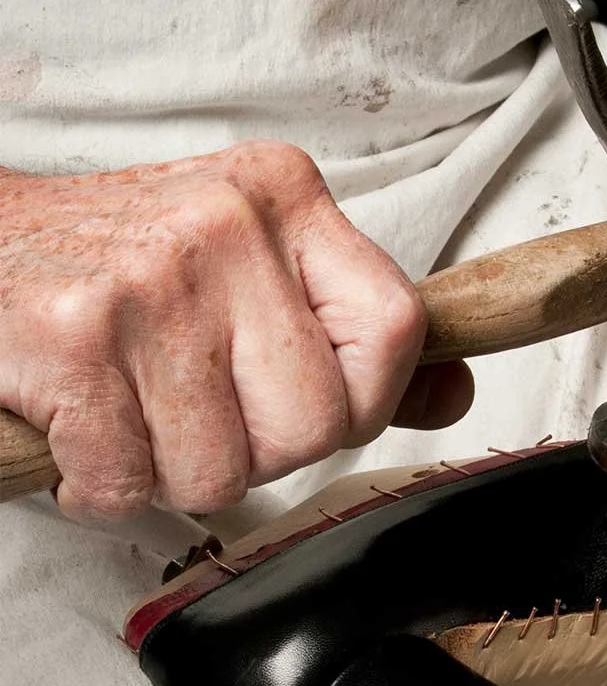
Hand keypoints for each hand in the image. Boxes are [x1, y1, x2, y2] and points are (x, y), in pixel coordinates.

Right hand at [0, 141, 472, 518]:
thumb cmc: (118, 264)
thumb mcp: (253, 269)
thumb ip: (355, 336)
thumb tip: (452, 393)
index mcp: (284, 199)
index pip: (396, 328)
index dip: (363, 399)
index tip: (308, 400)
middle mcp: (225, 227)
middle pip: (316, 423)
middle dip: (256, 452)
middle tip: (198, 413)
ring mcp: (151, 281)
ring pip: (221, 471)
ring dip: (170, 472)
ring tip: (134, 413)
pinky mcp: (75, 338)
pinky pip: (128, 483)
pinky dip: (100, 486)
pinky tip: (85, 432)